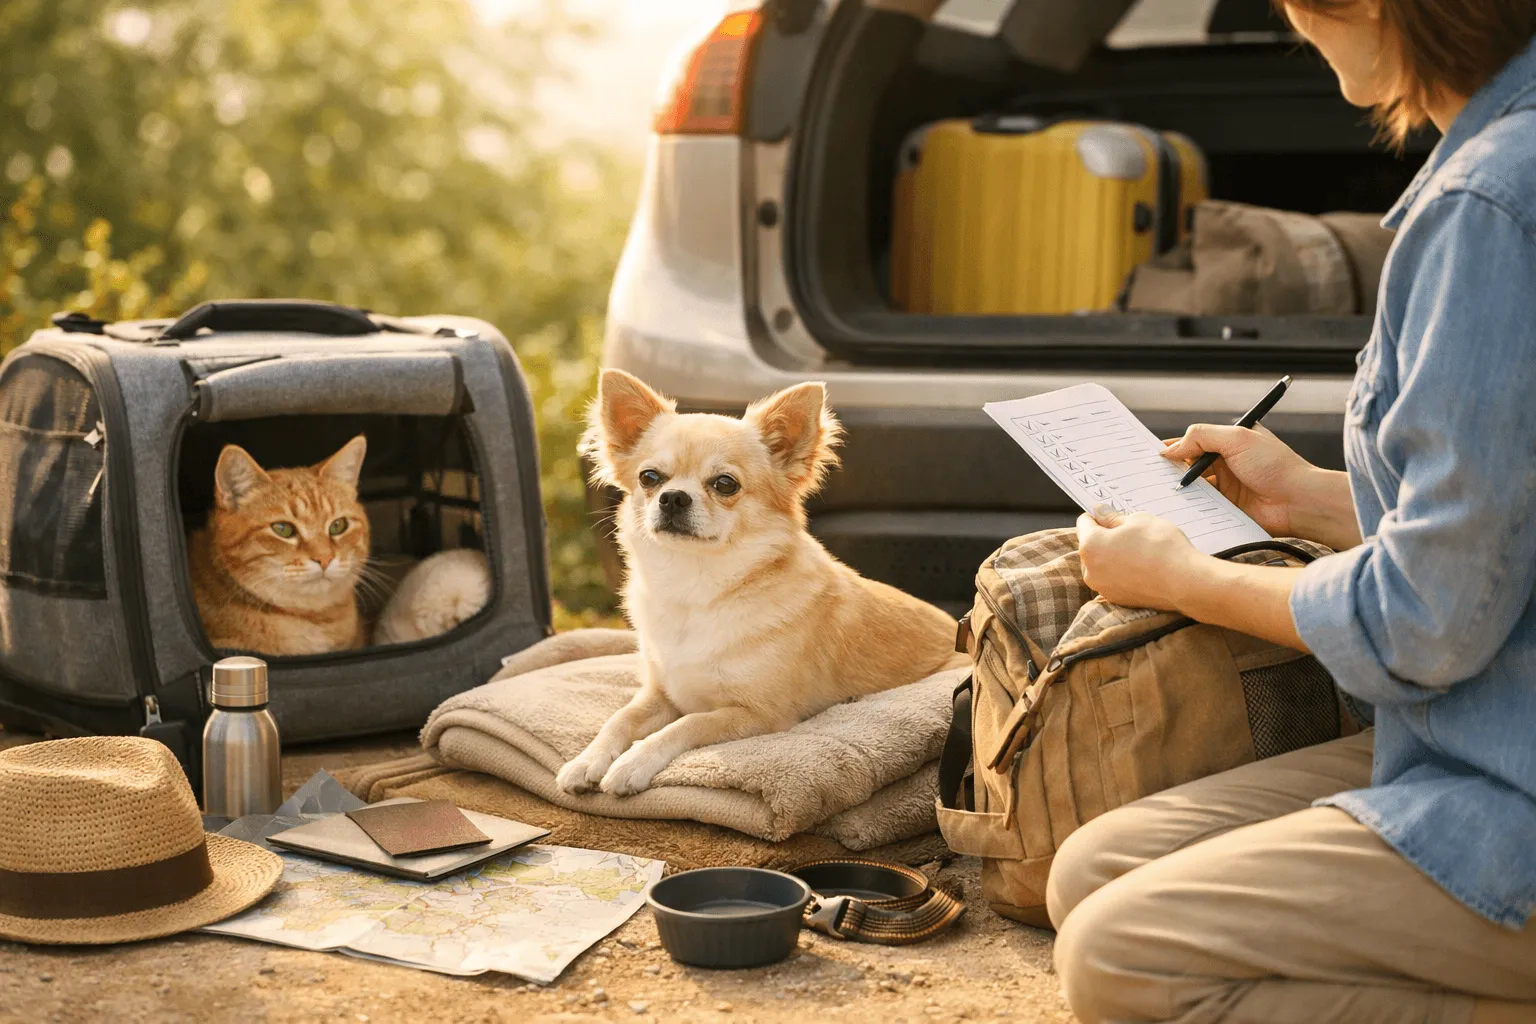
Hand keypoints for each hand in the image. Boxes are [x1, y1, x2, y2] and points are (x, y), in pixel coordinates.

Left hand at [1076, 507, 1204, 611]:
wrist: (1185, 582)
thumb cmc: (1161, 547)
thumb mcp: (1138, 520)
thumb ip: (1113, 517)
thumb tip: (1100, 513)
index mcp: (1090, 545)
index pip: (1084, 523)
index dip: (1099, 516)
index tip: (1113, 516)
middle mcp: (1089, 570)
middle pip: (1090, 545)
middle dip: (1106, 538)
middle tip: (1132, 535)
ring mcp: (1102, 587)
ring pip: (1101, 564)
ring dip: (1113, 556)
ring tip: (1139, 553)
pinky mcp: (1116, 599)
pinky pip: (1113, 579)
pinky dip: (1122, 572)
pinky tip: (1142, 568)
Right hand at [1161, 423, 1317, 537]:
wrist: (1299, 502)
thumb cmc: (1275, 465)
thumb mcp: (1237, 438)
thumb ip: (1201, 437)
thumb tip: (1170, 449)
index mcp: (1230, 441)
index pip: (1195, 440)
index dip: (1174, 445)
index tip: (1152, 452)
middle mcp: (1226, 463)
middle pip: (1189, 464)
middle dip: (1171, 468)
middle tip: (1149, 473)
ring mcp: (1226, 487)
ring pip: (1193, 486)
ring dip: (1178, 487)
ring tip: (1158, 490)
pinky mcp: (1226, 508)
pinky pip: (1201, 506)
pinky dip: (1189, 505)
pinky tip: (1176, 505)